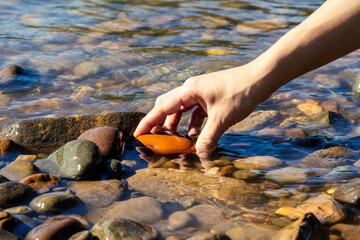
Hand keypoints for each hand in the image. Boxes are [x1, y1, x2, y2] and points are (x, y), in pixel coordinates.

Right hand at [134, 63, 268, 157]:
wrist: (260, 78)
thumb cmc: (240, 93)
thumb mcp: (222, 118)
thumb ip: (208, 137)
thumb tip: (200, 155)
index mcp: (189, 90)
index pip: (162, 108)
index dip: (149, 122)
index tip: (138, 133)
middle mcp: (191, 89)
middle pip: (168, 106)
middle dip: (160, 122)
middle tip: (154, 137)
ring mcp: (201, 91)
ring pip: (181, 108)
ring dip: (176, 123)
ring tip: (173, 138)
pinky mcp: (210, 95)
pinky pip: (195, 110)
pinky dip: (192, 122)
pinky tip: (196, 133)